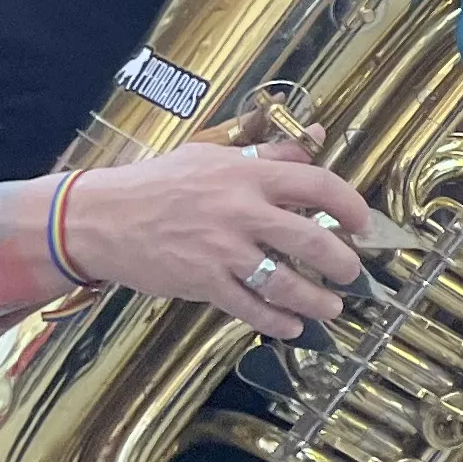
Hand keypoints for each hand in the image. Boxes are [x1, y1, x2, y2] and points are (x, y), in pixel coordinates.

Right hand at [61, 137, 382, 340]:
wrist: (99, 217)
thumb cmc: (158, 183)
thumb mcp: (213, 155)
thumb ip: (269, 152)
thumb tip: (316, 134)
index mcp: (247, 174)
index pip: (317, 185)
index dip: (350, 206)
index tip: (362, 223)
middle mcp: (241, 211)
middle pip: (312, 240)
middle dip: (341, 263)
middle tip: (351, 274)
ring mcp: (222, 250)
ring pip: (286, 282)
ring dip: (317, 301)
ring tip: (332, 308)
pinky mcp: (202, 282)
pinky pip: (251, 308)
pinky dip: (277, 321)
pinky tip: (293, 327)